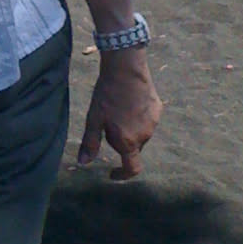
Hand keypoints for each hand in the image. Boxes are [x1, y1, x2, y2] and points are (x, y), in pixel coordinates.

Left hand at [78, 49, 162, 179]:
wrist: (126, 68)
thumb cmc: (107, 94)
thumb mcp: (94, 118)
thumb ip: (90, 142)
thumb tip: (83, 163)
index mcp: (129, 142)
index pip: (132, 169)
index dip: (123, 174)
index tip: (113, 173)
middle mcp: (145, 136)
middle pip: (132, 147)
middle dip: (121, 141)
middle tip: (108, 122)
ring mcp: (154, 123)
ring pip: (140, 133)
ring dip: (130, 128)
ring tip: (118, 108)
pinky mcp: (159, 109)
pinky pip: (147, 120)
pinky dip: (138, 117)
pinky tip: (130, 101)